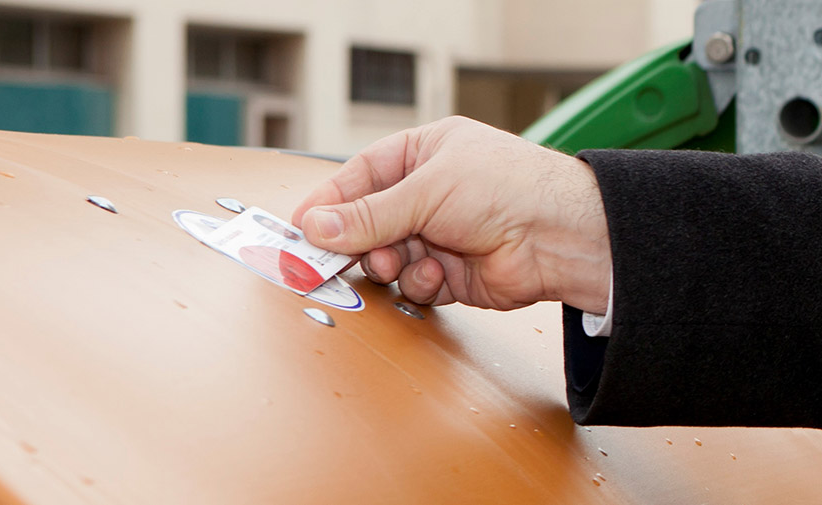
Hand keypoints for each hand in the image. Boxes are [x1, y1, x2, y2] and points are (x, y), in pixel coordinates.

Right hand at [292, 116, 610, 312]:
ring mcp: (439, 234)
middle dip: (356, 241)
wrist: (561, 236)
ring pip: (386, 256)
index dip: (329, 203)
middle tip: (335, 258)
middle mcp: (428, 194)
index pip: (360, 177)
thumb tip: (316, 226)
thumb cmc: (507, 188)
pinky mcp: (450, 272)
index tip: (302, 227)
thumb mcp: (428, 190)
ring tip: (398, 260)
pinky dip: (419, 282)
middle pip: (368, 222)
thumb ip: (369, 214)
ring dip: (388, 263)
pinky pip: (413, 282)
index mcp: (422, 155)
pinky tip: (436, 274)